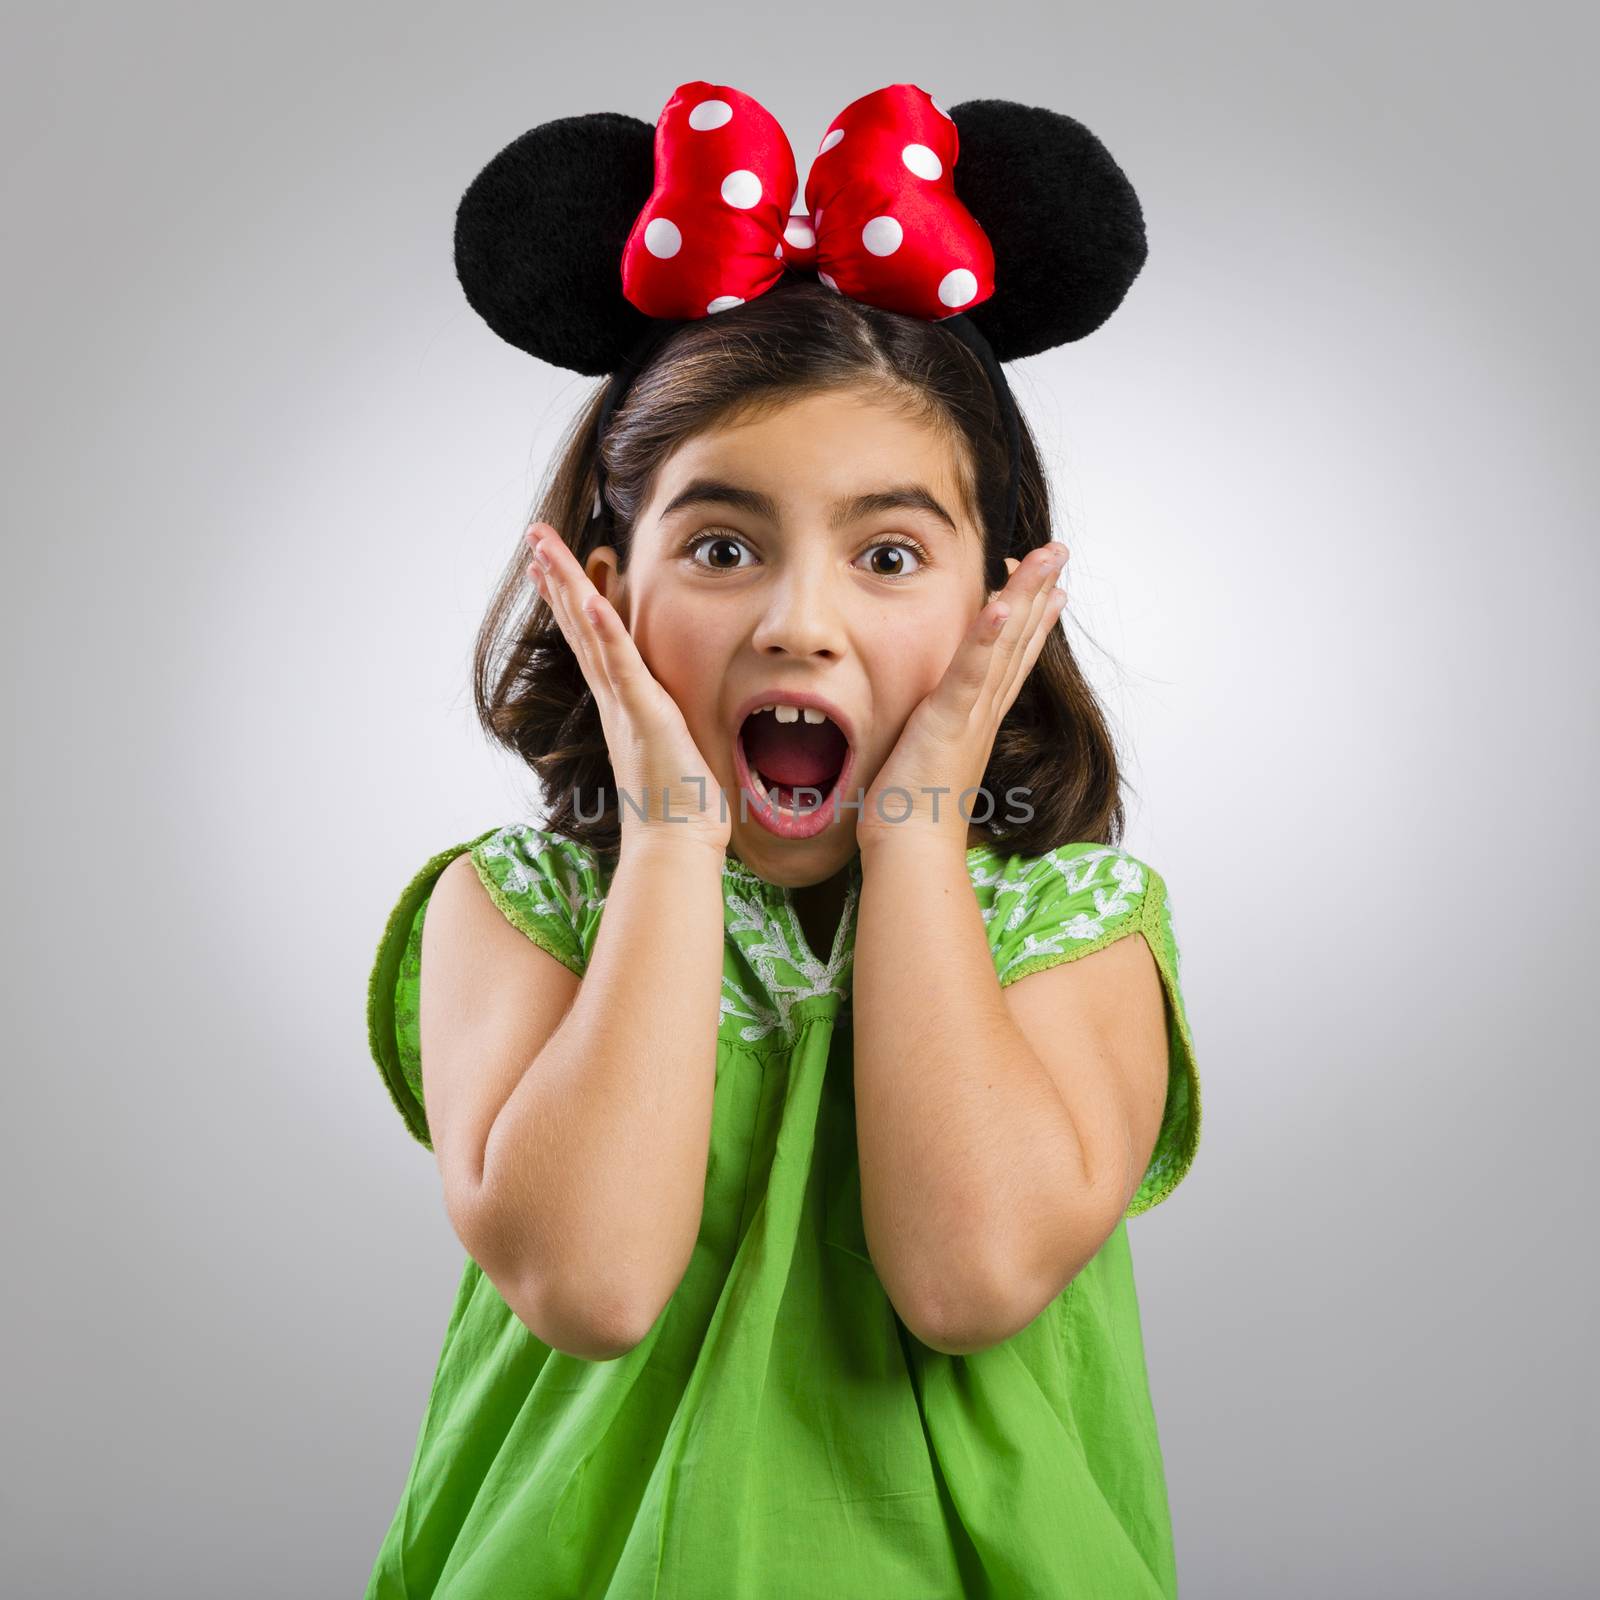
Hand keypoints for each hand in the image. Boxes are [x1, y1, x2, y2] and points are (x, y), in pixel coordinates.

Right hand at [525, 524, 731, 851]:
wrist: (677, 844)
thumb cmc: (681, 805)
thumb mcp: (673, 747)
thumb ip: (666, 721)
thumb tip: (671, 712)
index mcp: (622, 703)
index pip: (592, 640)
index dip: (572, 600)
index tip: (552, 566)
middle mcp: (615, 699)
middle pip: (580, 626)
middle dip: (558, 578)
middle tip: (535, 537)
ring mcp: (625, 705)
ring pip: (591, 635)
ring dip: (569, 588)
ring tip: (545, 548)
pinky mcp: (645, 716)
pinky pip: (622, 667)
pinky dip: (606, 632)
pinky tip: (593, 598)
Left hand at [856, 541, 1068, 854]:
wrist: (911, 851)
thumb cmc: (910, 816)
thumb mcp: (926, 759)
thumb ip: (933, 732)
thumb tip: (928, 723)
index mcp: (977, 720)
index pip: (1011, 661)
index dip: (1032, 623)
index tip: (1051, 590)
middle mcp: (983, 713)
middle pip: (1019, 641)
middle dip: (1039, 592)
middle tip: (1060, 552)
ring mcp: (970, 715)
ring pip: (1005, 645)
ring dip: (1026, 596)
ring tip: (1046, 557)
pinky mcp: (948, 721)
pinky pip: (971, 672)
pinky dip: (988, 637)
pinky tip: (1002, 602)